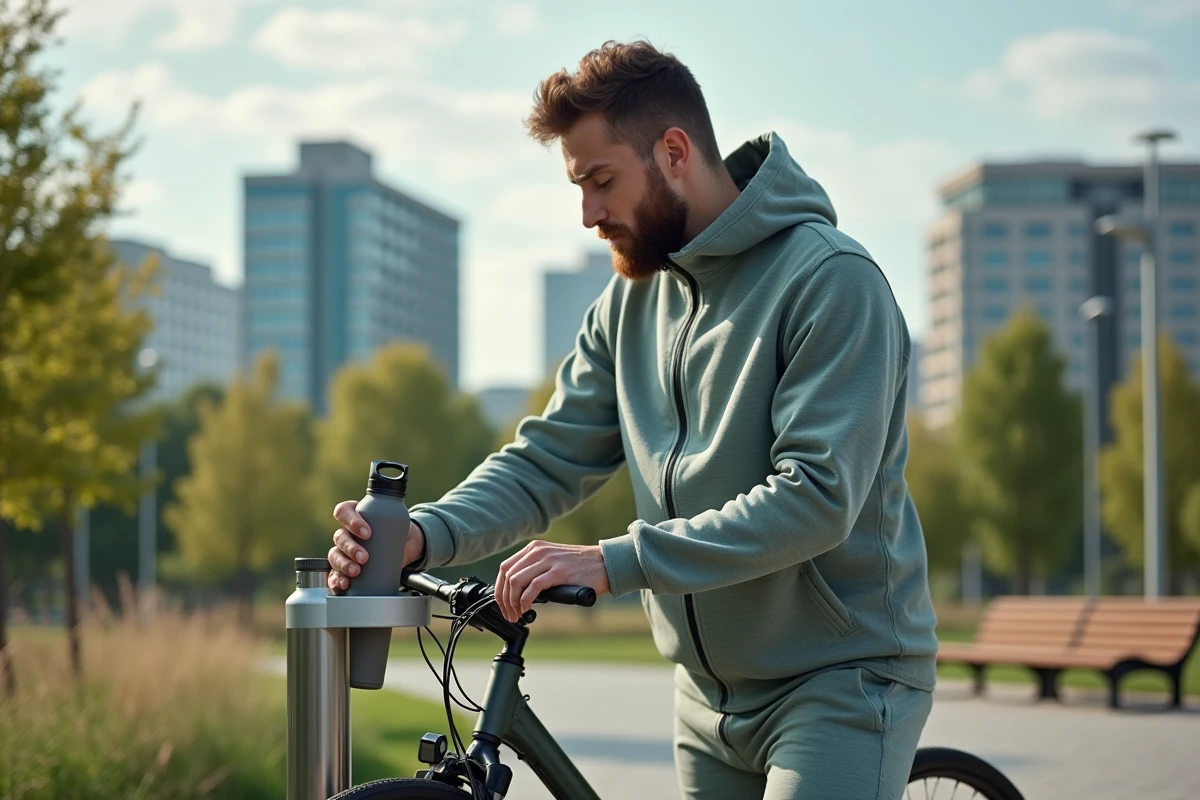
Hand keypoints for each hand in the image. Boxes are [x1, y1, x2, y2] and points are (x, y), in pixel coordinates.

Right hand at [326, 500, 425, 592]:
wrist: (405, 548)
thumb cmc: (398, 531)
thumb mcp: (399, 520)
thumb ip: (399, 520)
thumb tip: (410, 532)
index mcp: (356, 515)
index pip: (344, 512)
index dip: (351, 521)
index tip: (367, 532)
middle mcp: (347, 532)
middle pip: (339, 537)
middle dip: (350, 548)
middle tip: (364, 557)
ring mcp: (344, 551)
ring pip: (334, 556)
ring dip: (343, 564)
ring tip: (356, 571)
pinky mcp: (345, 568)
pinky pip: (334, 574)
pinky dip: (335, 580)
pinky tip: (342, 584)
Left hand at [495, 540, 610, 622]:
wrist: (605, 564)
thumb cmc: (580, 567)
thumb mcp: (552, 562)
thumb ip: (535, 570)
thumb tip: (517, 594)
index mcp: (534, 548)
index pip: (505, 568)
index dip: (500, 590)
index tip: (503, 606)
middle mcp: (538, 551)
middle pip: (507, 576)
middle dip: (504, 600)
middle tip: (510, 615)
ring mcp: (548, 560)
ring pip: (516, 581)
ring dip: (513, 602)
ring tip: (518, 614)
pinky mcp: (559, 572)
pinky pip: (533, 587)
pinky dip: (525, 601)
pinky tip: (527, 609)